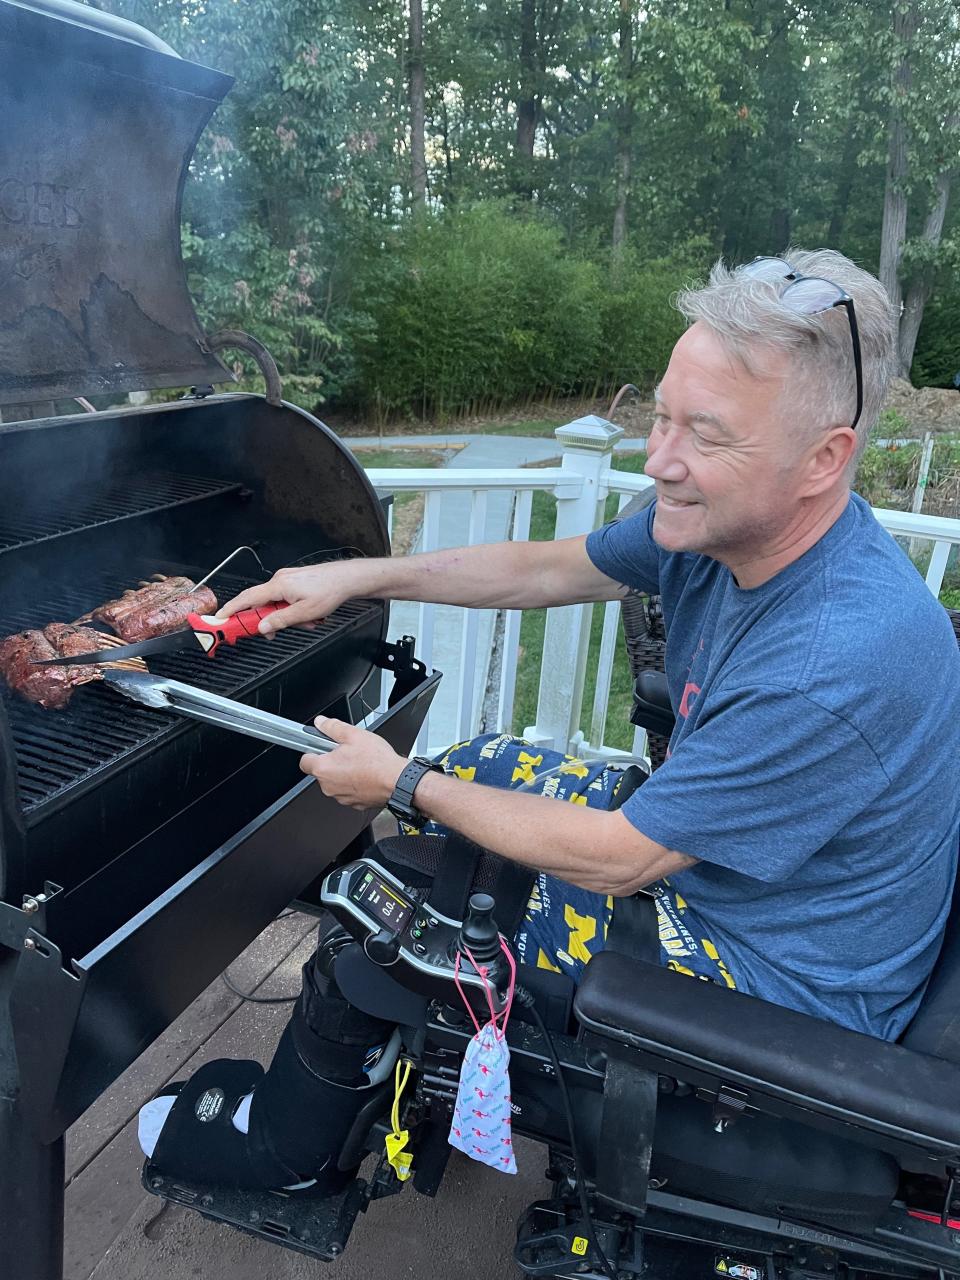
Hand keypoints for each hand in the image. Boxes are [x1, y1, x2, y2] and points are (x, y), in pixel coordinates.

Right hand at [215, 563, 358, 634]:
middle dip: (271, 620)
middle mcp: (280, 579)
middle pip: (263, 604)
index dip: (232, 609)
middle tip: (276, 632)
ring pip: (278, 604)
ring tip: (308, 621)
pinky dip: (294, 610)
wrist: (347, 579)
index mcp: (278, 585)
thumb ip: (280, 620)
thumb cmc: (329, 591)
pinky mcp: (295, 581)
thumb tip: (264, 627)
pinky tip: (310, 615)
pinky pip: (286, 599)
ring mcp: (288, 579)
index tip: (221, 618)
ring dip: (289, 617)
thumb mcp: (304, 613)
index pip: (247, 598)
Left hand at [299, 717, 406, 810]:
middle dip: (332, 761)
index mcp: (324, 768)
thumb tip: (321, 723)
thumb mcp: (353, 735)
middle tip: (347, 752)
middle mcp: (328, 786)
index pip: (304, 760)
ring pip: (336, 782)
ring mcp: (341, 797)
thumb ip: (333, 727)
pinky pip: (348, 791)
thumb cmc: (377, 762)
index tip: (320, 747)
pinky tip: (366, 774)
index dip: (312, 751)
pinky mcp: (353, 803)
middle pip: (322, 771)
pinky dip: (354, 783)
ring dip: (343, 773)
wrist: (397, 781)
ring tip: (360, 763)